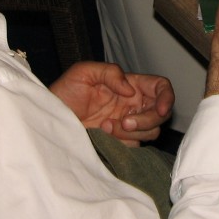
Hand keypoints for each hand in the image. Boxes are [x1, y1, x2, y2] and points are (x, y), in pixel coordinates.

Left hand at [50, 62, 173, 145]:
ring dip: (132, 132)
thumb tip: (131, 91)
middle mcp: (133, 105)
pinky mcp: (121, 142)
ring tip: (105, 126)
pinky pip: (135, 146)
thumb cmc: (64, 92)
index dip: (166, 97)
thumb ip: (110, 72)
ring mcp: (128, 125)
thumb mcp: (84, 72)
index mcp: (130, 85)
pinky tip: (103, 135)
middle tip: (125, 122)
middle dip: (147, 119)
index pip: (160, 87)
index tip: (160, 109)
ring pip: (151, 131)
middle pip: (161, 113)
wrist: (52, 119)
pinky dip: (123, 142)